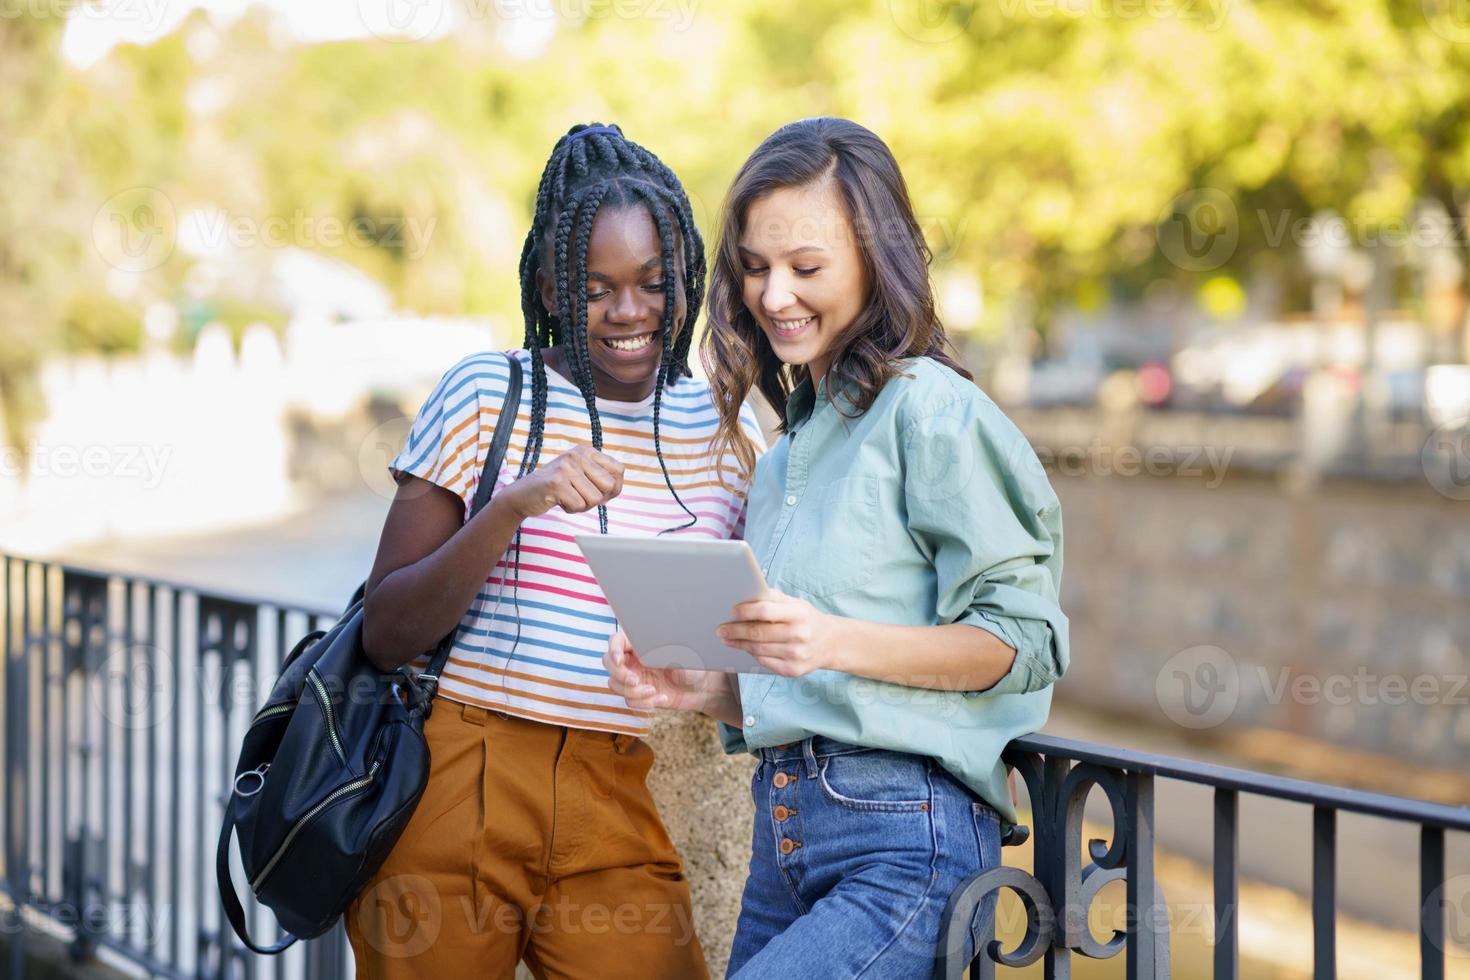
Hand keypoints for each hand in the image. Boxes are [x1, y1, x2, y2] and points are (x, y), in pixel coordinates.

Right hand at [503, 444, 622, 519]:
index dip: (614, 487)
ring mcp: (566, 468)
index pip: (619, 469)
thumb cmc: (556, 487)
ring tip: (568, 497)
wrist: (522, 494)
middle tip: (581, 496)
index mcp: (586, 451)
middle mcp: (577, 455)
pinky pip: (579, 506)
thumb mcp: (580, 474)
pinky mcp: (556, 483)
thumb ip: (600, 476)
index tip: (600, 492)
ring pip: (595, 499)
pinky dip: (571, 509)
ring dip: (583, 505)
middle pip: (609, 485)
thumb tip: (618, 486)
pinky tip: (559, 501)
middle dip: (598, 498)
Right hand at [604, 630, 732, 714]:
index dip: (613, 649)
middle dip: (621, 674)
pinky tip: (663, 699)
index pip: (616, 641)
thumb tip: (648, 651)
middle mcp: (633, 658)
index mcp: (640, 642)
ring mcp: (634, 676)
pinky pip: (629, 701)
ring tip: (654, 692)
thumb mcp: (682, 655)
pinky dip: (644, 703)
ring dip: (633, 692)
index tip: (620, 661)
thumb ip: (664, 653)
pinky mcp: (638, 694)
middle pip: (608, 663)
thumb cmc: (695, 664)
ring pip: (615, 684)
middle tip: (637, 681)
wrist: (703, 687)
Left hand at [718, 590, 841, 677]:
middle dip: (735, 631)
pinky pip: (764, 663)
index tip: (732, 612)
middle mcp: (799, 634)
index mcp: (799, 614)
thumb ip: (773, 598)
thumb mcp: (796, 603)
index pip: (766, 611)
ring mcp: (797, 655)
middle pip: (758, 633)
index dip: (745, 611)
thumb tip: (747, 595)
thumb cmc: (806, 619)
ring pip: (758, 650)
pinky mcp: (793, 670)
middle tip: (721, 629)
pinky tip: (745, 648)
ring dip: (739, 644)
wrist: (830, 643)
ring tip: (727, 639)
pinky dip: (752, 655)